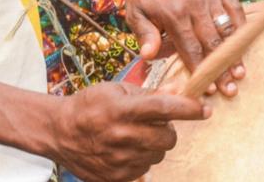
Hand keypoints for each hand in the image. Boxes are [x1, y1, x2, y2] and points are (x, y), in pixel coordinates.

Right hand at [48, 81, 207, 181]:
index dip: (189, 109)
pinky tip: (126, 149)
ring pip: (158, 155)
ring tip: (134, 136)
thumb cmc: (89, 106)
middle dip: (168, 130)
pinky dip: (141, 159)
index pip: (164, 108)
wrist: (58, 132)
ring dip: (154, 145)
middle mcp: (122, 137)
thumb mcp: (116, 90)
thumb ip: (149, 94)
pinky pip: (145, 170)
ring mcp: (120, 160)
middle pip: (168, 138)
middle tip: (156, 124)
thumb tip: (178, 90)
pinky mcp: (117, 177)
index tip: (205, 109)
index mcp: (123, 110)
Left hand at [123, 0, 245, 96]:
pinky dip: (241, 27)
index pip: (190, 48)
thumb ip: (145, 35)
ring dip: (235, 52)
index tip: (208, 89)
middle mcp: (195, 5)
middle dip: (221, 68)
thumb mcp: (135, 14)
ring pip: (226, 28)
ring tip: (240, 72)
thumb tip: (148, 57)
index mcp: (173, 14)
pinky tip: (244, 45)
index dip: (200, 69)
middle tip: (230, 89)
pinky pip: (235, 9)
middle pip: (212, 43)